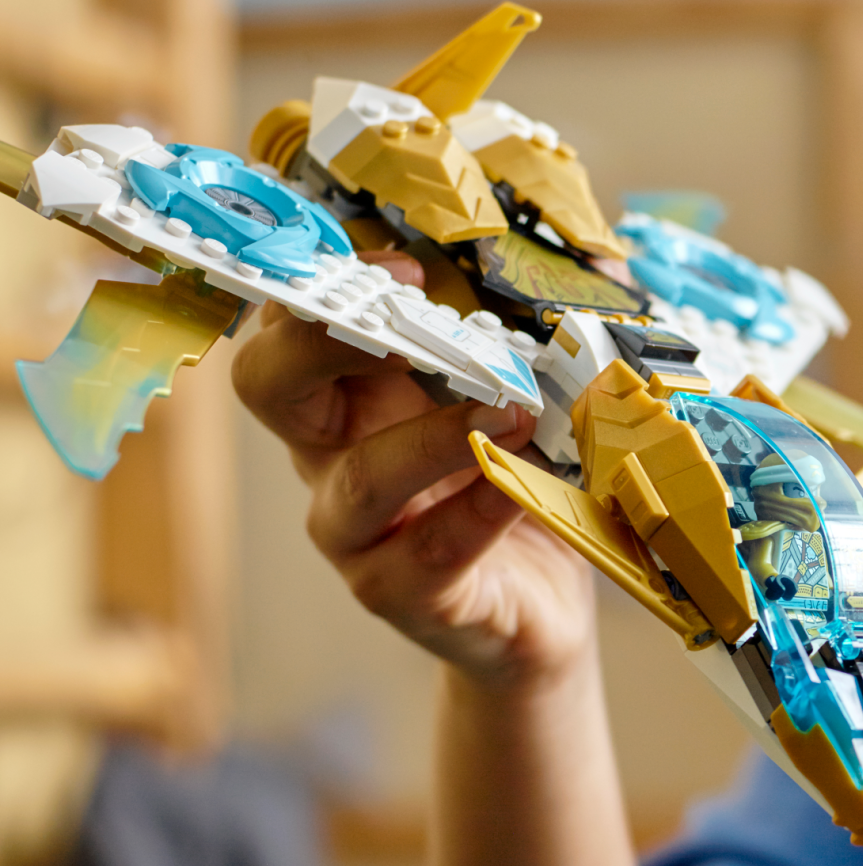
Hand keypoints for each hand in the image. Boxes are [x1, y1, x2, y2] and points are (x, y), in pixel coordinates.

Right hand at [230, 251, 593, 688]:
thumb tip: (593, 254)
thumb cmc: (527, 490)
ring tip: (514, 410)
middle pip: (267, 387)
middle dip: (317, 339)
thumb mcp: (536, 399)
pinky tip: (520, 485)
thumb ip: (546, 330)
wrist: (543, 612)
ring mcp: (360, 534)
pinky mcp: (404, 594)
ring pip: (358, 480)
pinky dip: (478, 512)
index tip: (404, 263)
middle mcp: (336, 459)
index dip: (326, 283)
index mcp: (356, 396)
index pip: (291, 322)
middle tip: (409, 309)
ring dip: (434, 438)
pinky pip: (427, 551)